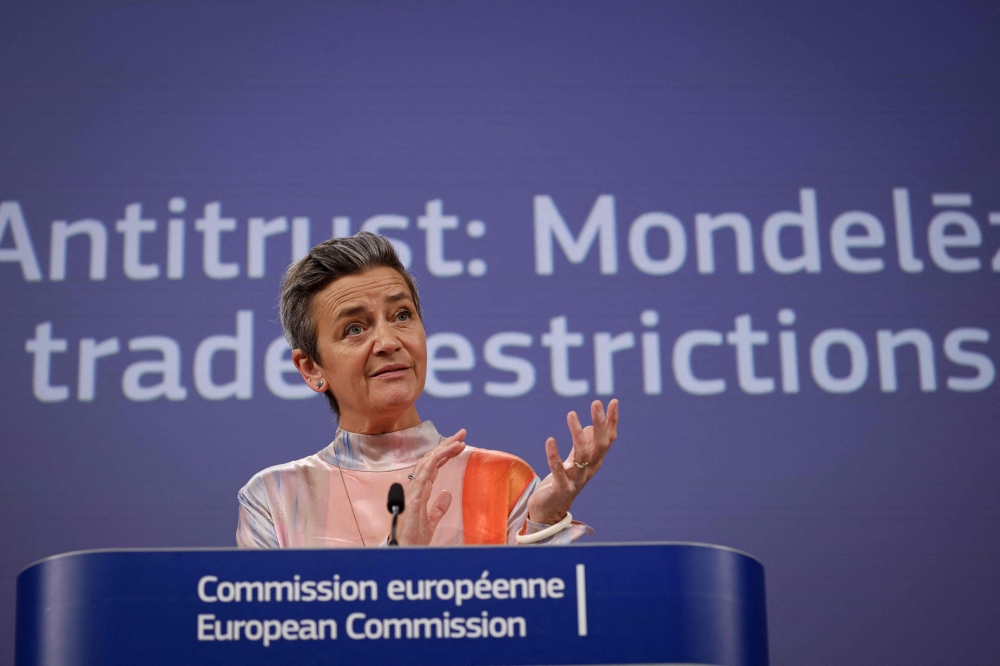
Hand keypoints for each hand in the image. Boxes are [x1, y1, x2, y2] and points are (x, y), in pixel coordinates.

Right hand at [395, 429, 465, 545]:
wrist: (403, 551)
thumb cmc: (412, 539)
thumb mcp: (431, 522)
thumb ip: (438, 508)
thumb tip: (447, 494)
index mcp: (421, 491)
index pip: (434, 466)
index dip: (446, 453)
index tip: (460, 444)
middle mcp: (416, 486)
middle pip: (431, 459)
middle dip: (446, 444)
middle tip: (462, 433)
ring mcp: (413, 490)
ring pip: (428, 462)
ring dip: (443, 449)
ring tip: (458, 440)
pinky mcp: (413, 496)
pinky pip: (424, 473)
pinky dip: (435, 460)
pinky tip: (445, 451)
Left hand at [526, 399, 618, 525]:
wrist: (549, 512)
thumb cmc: (561, 484)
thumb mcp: (573, 462)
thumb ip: (583, 446)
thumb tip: (590, 426)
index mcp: (594, 463)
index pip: (608, 440)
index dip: (612, 422)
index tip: (614, 402)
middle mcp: (589, 471)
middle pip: (599, 445)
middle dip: (600, 423)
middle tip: (596, 403)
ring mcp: (576, 480)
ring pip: (582, 455)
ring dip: (577, 434)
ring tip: (571, 414)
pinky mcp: (560, 488)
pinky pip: (558, 470)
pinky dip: (554, 455)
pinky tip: (550, 440)